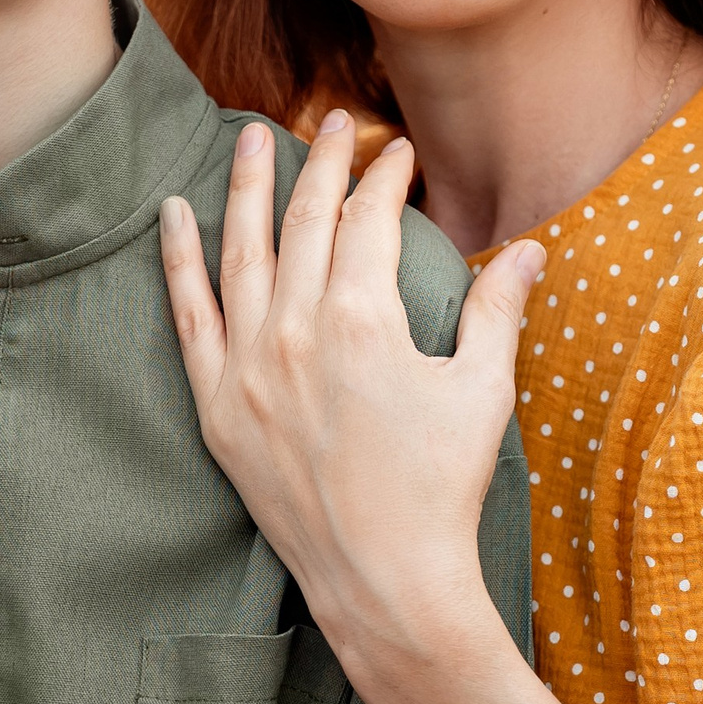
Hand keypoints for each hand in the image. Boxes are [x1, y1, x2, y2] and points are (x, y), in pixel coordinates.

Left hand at [158, 114, 547, 703]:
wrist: (383, 581)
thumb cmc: (441, 490)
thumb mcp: (482, 392)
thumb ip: (496, 310)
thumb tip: (529, 249)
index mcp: (362, 321)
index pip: (369, 221)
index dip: (385, 178)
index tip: (397, 153)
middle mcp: (295, 333)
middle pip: (305, 222)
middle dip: (322, 162)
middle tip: (334, 121)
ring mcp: (246, 369)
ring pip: (241, 253)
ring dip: (244, 188)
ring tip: (249, 136)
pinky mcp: (216, 406)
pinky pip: (187, 316)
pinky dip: (178, 261)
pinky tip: (174, 215)